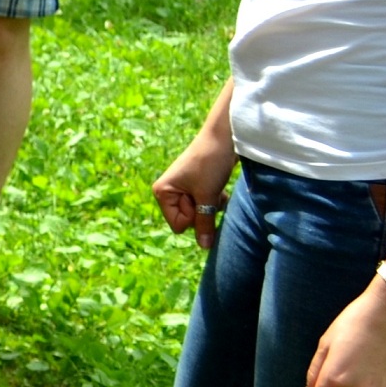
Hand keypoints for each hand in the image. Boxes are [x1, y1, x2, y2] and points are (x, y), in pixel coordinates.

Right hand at [153, 128, 235, 249]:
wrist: (223, 139)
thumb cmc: (210, 164)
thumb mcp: (207, 197)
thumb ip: (204, 224)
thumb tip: (204, 247)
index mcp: (162, 192)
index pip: (179, 225)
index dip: (194, 216)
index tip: (199, 197)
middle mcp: (169, 191)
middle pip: (189, 220)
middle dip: (204, 210)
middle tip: (209, 191)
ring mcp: (182, 189)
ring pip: (200, 213)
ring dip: (212, 205)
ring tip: (214, 187)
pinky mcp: (195, 186)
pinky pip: (205, 205)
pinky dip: (215, 199)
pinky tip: (217, 186)